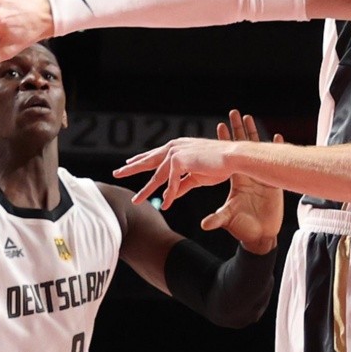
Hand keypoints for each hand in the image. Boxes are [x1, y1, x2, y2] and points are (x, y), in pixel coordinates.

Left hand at [115, 135, 236, 208]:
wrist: (234, 158)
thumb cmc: (220, 165)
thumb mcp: (197, 177)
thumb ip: (182, 184)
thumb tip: (169, 195)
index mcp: (178, 147)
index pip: (155, 155)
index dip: (141, 160)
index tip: (129, 163)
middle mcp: (174, 147)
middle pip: (148, 161)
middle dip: (131, 168)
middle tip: (116, 173)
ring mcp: (176, 152)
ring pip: (156, 175)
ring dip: (147, 191)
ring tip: (137, 201)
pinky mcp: (180, 160)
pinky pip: (171, 182)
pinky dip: (169, 194)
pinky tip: (167, 203)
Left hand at [202, 110, 282, 253]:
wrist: (261, 236)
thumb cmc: (243, 228)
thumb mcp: (229, 220)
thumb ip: (218, 220)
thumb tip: (204, 224)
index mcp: (236, 180)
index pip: (228, 156)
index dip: (225, 141)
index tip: (220, 125)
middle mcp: (248, 175)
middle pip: (242, 147)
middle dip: (238, 129)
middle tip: (234, 113)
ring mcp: (262, 177)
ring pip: (259, 151)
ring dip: (255, 134)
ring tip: (251, 118)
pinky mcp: (275, 183)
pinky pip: (277, 163)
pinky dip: (278, 150)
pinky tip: (278, 137)